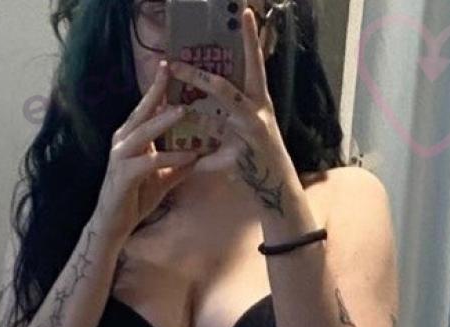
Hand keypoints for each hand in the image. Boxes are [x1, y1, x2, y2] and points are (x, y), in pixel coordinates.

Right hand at [92, 60, 200, 245]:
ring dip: (163, 121)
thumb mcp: (161, 179)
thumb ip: (178, 166)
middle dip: (156, 90)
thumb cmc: (134, 199)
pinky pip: (150, 162)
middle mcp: (123, 141)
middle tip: (172, 70)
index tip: (169, 67)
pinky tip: (189, 155)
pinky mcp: (124, 175)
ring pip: (144, 133)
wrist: (113, 225)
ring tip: (183, 110)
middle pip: (141, 111)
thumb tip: (199, 155)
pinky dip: (170, 157)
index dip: (157, 88)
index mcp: (130, 137)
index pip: (145, 108)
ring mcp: (121, 157)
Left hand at [167, 7, 296, 194]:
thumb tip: (213, 84)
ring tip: (171, 111)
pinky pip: (213, 158)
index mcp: (260, 100)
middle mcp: (256, 114)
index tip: (245, 11)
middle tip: (174, 65)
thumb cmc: (262, 151)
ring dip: (191, 119)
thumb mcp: (255, 121)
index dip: (251, 39)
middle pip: (223, 89)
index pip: (254, 64)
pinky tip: (193, 165)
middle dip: (197, 77)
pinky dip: (202, 162)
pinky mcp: (240, 160)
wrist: (278, 187)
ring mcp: (248, 137)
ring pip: (212, 122)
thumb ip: (236, 104)